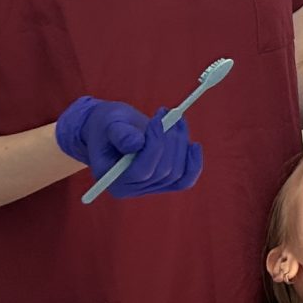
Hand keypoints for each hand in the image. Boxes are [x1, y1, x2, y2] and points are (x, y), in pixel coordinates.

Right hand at [54, 96, 202, 197]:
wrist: (114, 128)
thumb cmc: (108, 124)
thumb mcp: (110, 123)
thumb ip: (121, 134)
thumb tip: (136, 144)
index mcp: (111, 179)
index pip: (142, 171)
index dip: (155, 145)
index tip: (158, 118)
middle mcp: (131, 189)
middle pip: (163, 171)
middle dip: (171, 140)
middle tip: (169, 114)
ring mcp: (149, 188)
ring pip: (177, 172)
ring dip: (181, 143)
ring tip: (175, 119)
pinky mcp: (164, 182)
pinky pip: (185, 180)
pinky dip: (193, 164)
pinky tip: (194, 146)